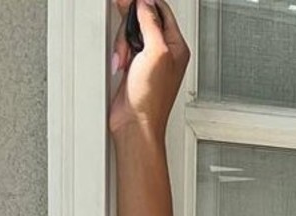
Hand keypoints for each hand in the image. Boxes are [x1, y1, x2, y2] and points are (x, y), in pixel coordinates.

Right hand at [109, 0, 190, 139]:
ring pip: (130, 33)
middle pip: (143, 19)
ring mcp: (147, 59)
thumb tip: (145, 3)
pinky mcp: (133, 66)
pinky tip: (120, 65)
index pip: (161, 10)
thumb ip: (151, 23)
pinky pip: (123, 47)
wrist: (135, 123)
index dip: (144, 3)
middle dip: (130, 27)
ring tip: (125, 60)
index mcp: (176, 46)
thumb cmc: (150, 99)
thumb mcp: (156, 53)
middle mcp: (164, 52)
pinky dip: (119, 53)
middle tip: (126, 35)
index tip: (129, 3)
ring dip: (123, 44)